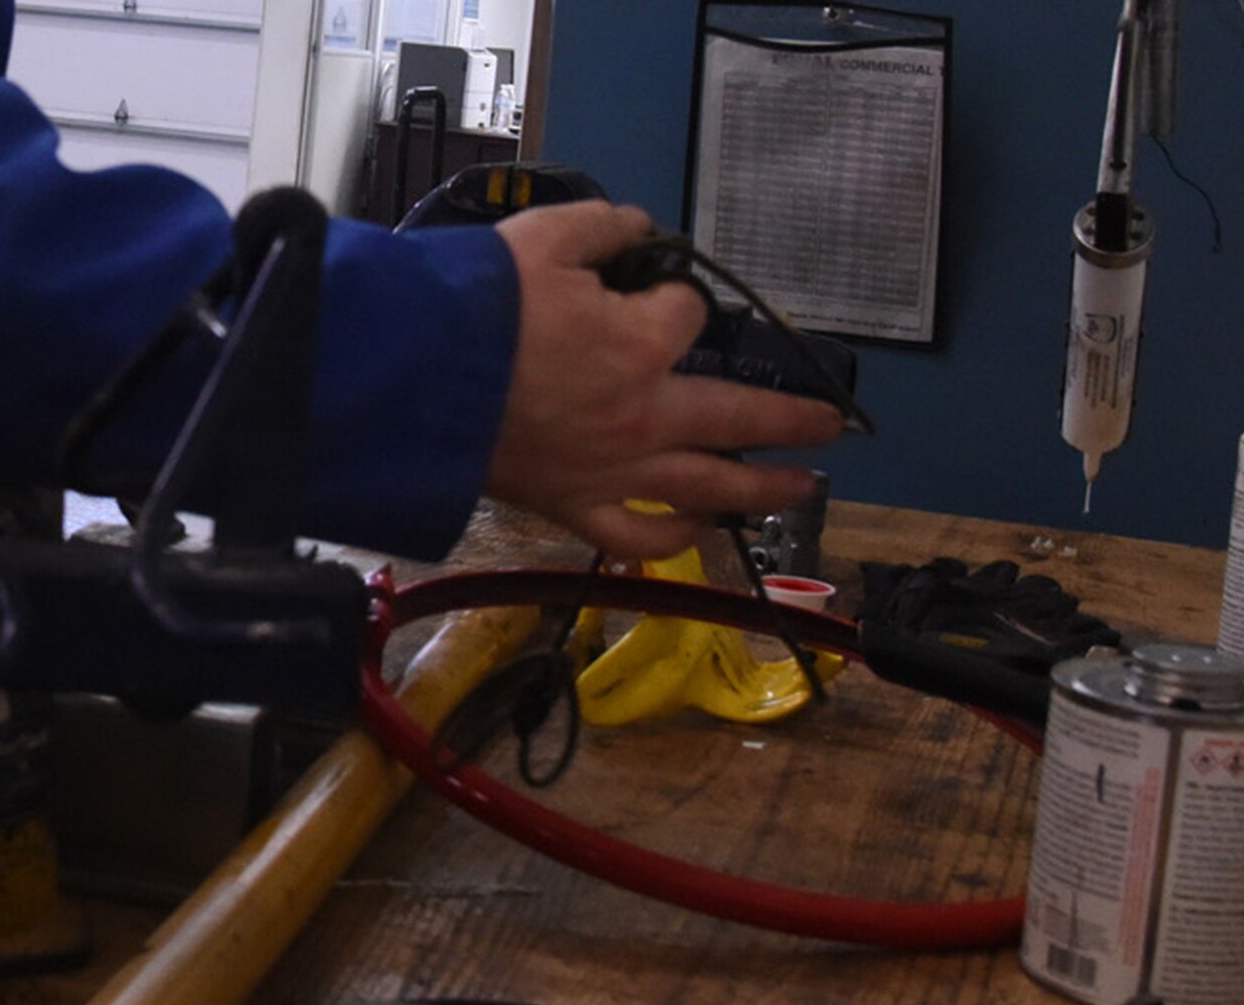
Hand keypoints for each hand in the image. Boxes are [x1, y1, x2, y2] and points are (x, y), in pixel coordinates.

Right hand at [487, 203, 844, 560]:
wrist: (412, 386)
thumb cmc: (477, 309)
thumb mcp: (543, 238)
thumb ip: (601, 228)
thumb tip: (634, 228)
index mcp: (641, 342)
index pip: (687, 315)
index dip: (675, 300)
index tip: (651, 294)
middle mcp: (645, 413)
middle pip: (738, 415)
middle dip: (791, 418)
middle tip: (830, 425)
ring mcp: (615, 470)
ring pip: (706, 486)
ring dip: (762, 488)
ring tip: (801, 488)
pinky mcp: (575, 508)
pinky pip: (637, 534)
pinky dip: (670, 537)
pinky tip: (694, 529)